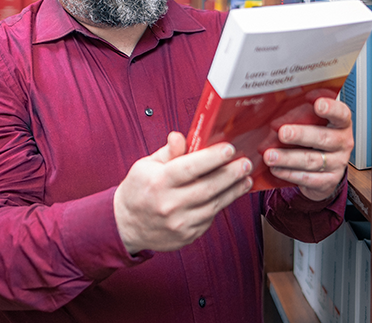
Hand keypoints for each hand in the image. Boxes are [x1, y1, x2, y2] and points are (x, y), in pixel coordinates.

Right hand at [113, 132, 253, 254]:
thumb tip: (180, 136)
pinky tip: (231, 193)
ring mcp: (179, 223)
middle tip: (246, 163)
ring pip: (214, 205)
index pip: (189, 167)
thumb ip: (168, 152)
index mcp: (158, 182)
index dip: (212, 157)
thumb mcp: (146, 166)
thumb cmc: (138, 190)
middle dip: (231, 174)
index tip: (230, 149)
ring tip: (246, 178)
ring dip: (234, 190)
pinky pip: (210, 218)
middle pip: (208, 187)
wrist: (125, 225)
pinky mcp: (187, 236)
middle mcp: (169, 204)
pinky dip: (222, 204)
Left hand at [262, 97, 352, 200]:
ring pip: (312, 160)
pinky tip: (276, 169)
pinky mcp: (329, 181)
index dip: (331, 108)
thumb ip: (303, 116)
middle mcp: (343, 143)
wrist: (325, 170)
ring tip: (270, 155)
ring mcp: (338, 164)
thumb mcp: (314, 125)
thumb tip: (276, 107)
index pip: (341, 114)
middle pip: (323, 138)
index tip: (318, 104)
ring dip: (288, 158)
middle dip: (301, 135)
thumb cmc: (315, 141)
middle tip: (283, 133)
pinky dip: (289, 174)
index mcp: (341, 124)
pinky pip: (308, 178)